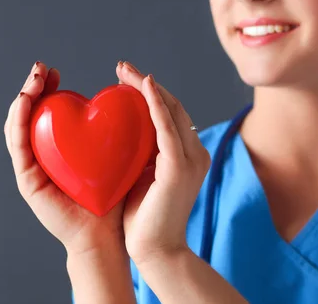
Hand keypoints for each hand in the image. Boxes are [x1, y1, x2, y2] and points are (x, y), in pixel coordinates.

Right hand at [4, 61, 126, 255]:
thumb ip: (114, 130)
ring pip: (19, 125)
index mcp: (59, 150)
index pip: (47, 114)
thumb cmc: (114, 194)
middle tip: (41, 67)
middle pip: (30, 115)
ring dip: (24, 97)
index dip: (48, 90)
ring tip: (33, 78)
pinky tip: (24, 100)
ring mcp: (31, 168)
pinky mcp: (27, 179)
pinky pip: (18, 144)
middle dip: (33, 87)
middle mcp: (42, 156)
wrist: (106, 233)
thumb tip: (125, 98)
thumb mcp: (115, 154)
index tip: (56, 71)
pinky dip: (19, 119)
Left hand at [115, 61, 211, 263]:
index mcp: (188, 155)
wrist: (156, 250)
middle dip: (146, 83)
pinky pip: (166, 127)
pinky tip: (142, 85)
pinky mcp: (180, 167)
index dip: (149, 93)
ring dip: (147, 86)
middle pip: (172, 106)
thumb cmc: (145, 218)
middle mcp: (195, 152)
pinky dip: (155, 103)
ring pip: (171, 110)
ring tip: (124, 70)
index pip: (170, 114)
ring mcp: (191, 158)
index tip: (125, 79)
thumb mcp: (143, 177)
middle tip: (121, 68)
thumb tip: (122, 134)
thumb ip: (142, 154)